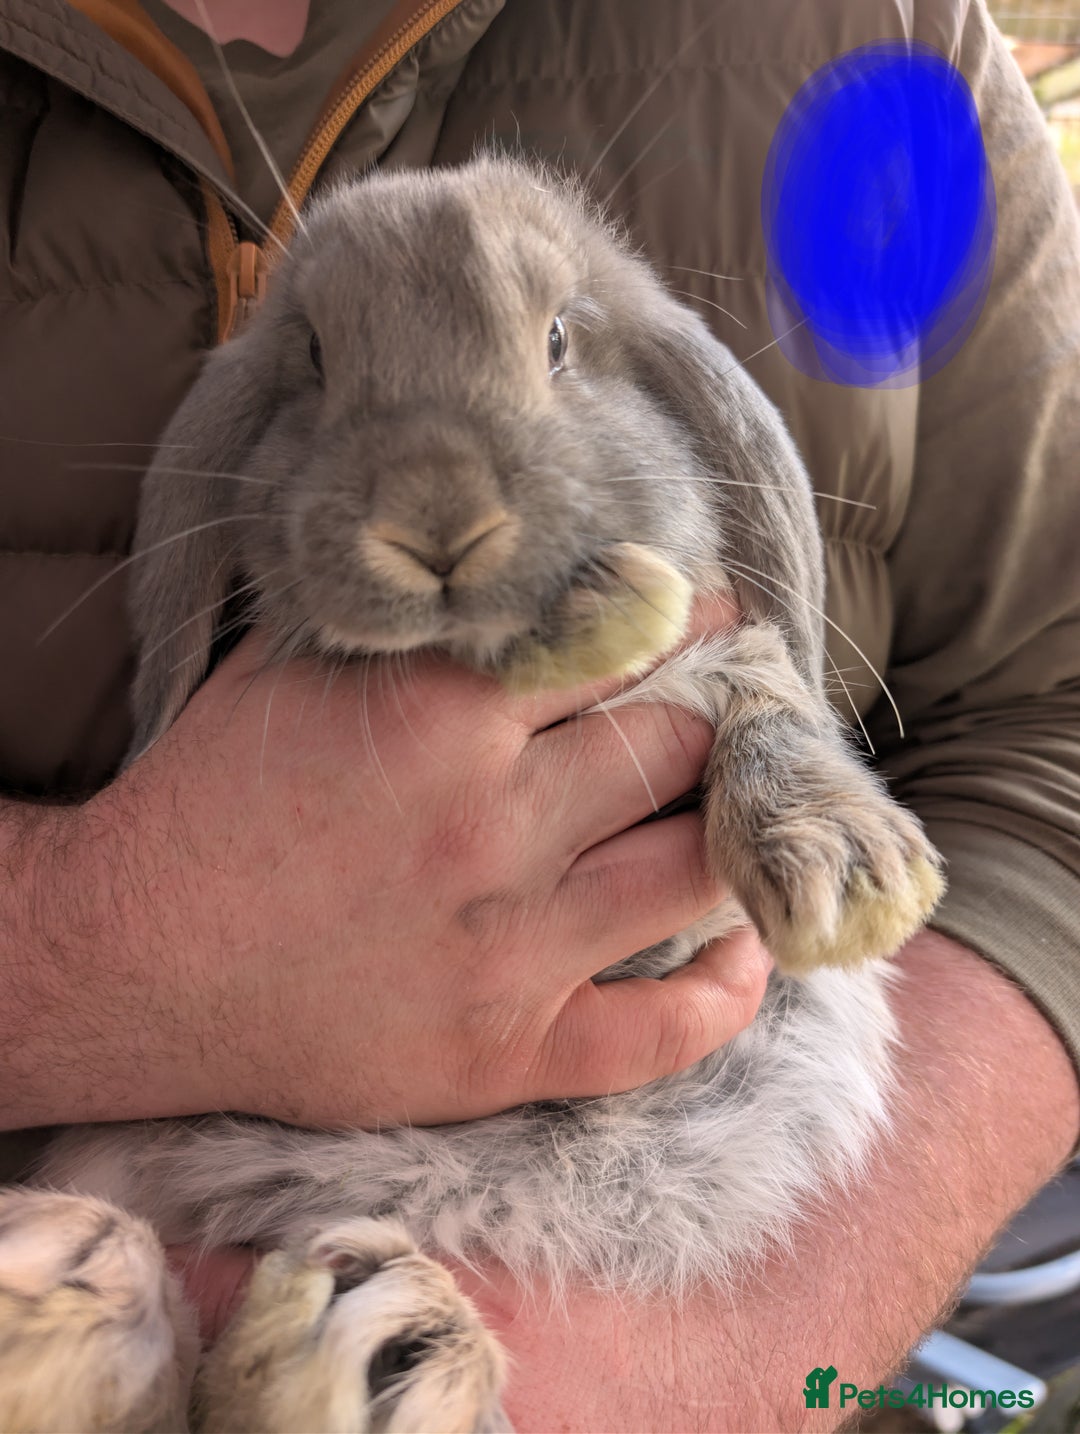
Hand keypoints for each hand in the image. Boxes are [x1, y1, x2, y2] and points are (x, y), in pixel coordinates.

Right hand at [71, 593, 765, 1129]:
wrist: (134, 960)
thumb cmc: (214, 798)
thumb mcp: (299, 671)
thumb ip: (417, 623)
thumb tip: (525, 576)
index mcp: (442, 719)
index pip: (621, 645)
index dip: (687, 621)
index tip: (715, 615)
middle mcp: (492, 830)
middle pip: (674, 748)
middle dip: (720, 712)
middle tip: (741, 701)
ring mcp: (508, 952)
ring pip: (690, 870)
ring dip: (732, 825)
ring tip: (739, 800)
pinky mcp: (504, 1054)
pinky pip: (662, 1034)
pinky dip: (726, 990)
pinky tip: (741, 942)